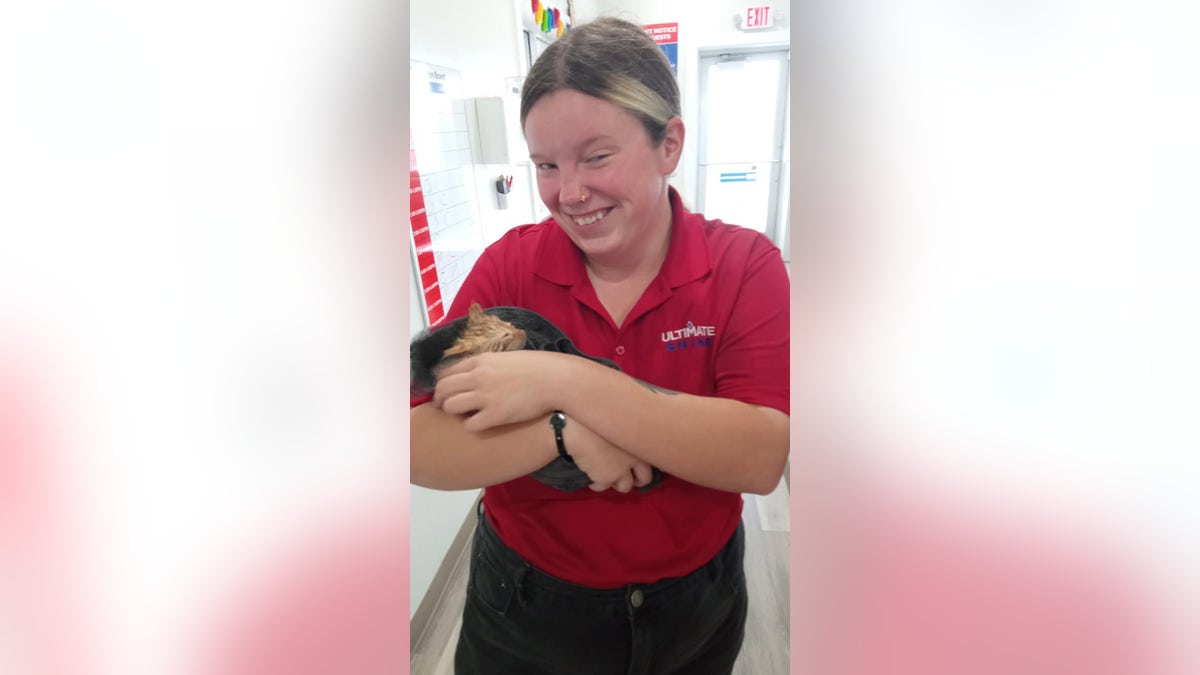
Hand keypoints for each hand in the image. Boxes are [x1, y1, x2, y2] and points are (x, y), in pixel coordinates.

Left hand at [433, 351, 570, 431]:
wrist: (556, 380)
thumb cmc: (538, 367)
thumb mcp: (507, 357)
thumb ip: (488, 365)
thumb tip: (477, 373)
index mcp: (481, 360)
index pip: (446, 372)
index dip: (441, 384)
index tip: (444, 393)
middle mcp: (478, 376)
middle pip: (443, 389)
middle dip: (440, 400)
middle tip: (444, 408)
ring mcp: (485, 396)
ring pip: (450, 406)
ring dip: (453, 412)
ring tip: (462, 416)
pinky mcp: (495, 415)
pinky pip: (469, 424)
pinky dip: (471, 426)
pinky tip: (480, 424)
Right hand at [562, 416, 652, 492]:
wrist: (576, 428)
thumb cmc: (593, 416)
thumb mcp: (616, 419)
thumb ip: (625, 430)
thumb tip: (626, 437)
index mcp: (640, 441)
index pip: (654, 459)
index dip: (645, 465)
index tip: (638, 465)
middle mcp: (634, 458)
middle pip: (645, 478)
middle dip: (637, 480)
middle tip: (627, 476)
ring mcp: (621, 470)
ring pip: (625, 487)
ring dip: (617, 482)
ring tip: (605, 475)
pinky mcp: (605, 478)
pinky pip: (602, 487)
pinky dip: (596, 484)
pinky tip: (589, 476)